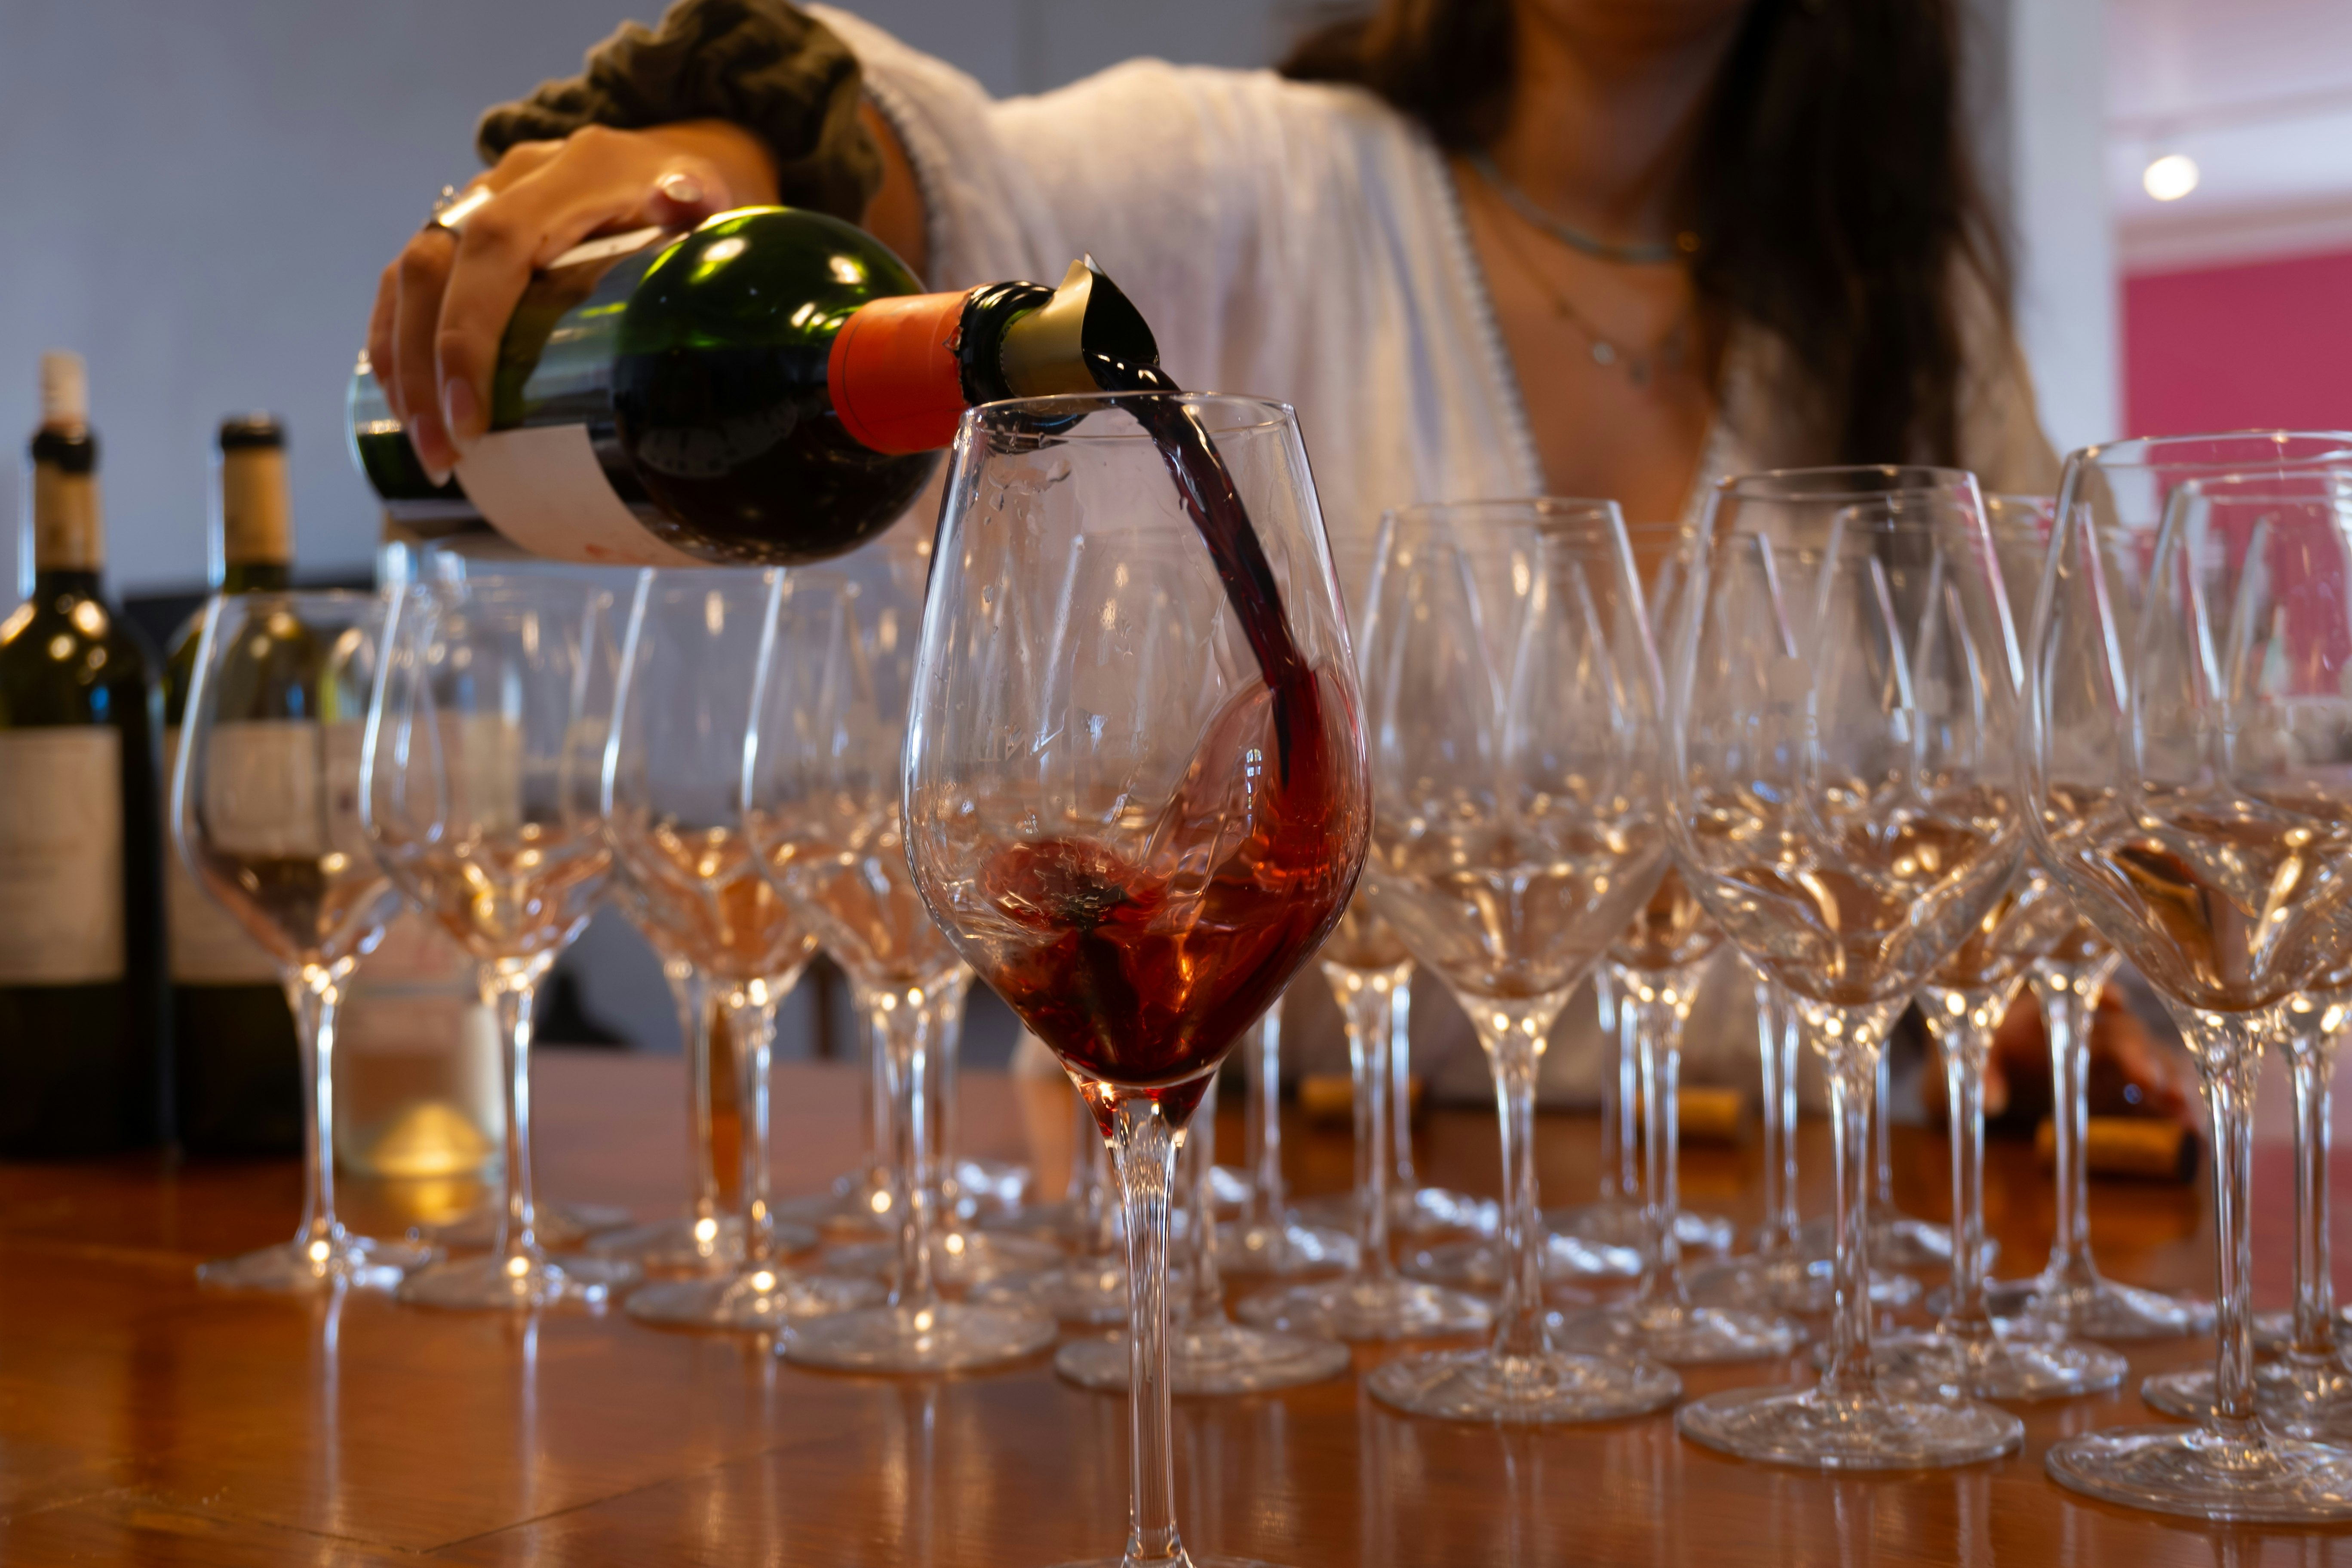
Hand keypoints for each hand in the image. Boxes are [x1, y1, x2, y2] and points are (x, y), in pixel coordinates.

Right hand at [368, 119, 776, 481]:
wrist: (688, 156)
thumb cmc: (712, 202)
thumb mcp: (723, 205)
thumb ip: (702, 214)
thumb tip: (679, 204)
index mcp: (580, 171)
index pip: (498, 245)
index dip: (470, 331)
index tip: (471, 417)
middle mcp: (517, 178)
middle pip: (436, 264)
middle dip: (426, 369)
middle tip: (443, 454)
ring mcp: (483, 199)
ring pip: (409, 275)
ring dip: (404, 367)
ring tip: (430, 452)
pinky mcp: (465, 229)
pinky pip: (407, 282)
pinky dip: (398, 344)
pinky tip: (406, 407)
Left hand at [1924, 988, 2200, 1130]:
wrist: (1996, 1073)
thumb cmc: (1984, 1053)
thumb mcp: (1970, 1061)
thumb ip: (1980, 1074)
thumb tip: (1989, 1101)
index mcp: (2050, 1008)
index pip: (2079, 992)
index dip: (2097, 993)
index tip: (2112, 1001)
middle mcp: (2090, 1025)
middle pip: (2122, 1031)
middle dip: (2139, 1052)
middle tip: (2152, 1081)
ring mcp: (2116, 1054)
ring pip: (2152, 1059)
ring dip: (2170, 1080)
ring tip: (2183, 1109)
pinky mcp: (2130, 1081)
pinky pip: (2161, 1088)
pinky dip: (2176, 1105)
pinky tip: (2193, 1127)